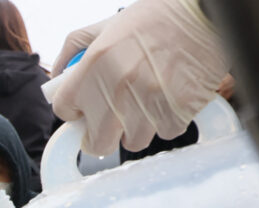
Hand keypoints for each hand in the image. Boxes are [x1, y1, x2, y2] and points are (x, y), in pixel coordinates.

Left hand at [51, 0, 227, 154]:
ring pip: (132, 142)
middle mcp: (118, 85)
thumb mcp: (106, 25)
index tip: (82, 111)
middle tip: (110, 124)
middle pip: (96, 143)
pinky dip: (166, 121)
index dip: (74, 112)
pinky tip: (170, 98)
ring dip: (136, 128)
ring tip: (146, 101)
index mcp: (95, 62)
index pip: (64, 110)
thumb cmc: (155, 18)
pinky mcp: (177, 112)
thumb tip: (55, 80)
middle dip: (100, 135)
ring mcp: (149, 101)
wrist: (204, 12)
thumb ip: (74, 49)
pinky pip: (163, 133)